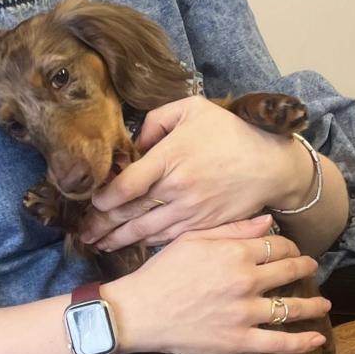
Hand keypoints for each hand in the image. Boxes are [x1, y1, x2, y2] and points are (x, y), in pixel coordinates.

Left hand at [81, 96, 310, 252]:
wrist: (270, 164)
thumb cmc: (231, 132)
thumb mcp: (193, 109)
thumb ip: (156, 120)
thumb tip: (135, 144)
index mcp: (171, 158)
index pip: (126, 185)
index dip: (104, 198)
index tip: (93, 203)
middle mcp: (177, 188)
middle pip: (129, 213)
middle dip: (102, 225)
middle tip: (84, 233)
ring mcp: (190, 210)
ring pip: (145, 230)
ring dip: (119, 239)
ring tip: (99, 244)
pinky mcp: (203, 225)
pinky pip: (167, 238)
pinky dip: (146, 242)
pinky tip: (132, 244)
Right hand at [102, 215, 328, 353]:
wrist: (139, 311)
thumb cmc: (161, 272)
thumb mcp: (193, 239)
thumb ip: (233, 230)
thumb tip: (267, 223)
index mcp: (235, 253)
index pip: (277, 246)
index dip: (289, 248)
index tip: (292, 251)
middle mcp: (246, 281)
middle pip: (289, 272)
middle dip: (305, 269)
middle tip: (312, 269)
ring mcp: (245, 312)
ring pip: (291, 308)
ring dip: (313, 306)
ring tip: (324, 305)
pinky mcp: (239, 340)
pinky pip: (279, 342)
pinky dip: (302, 342)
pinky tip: (317, 340)